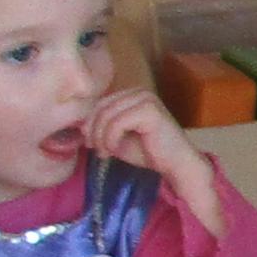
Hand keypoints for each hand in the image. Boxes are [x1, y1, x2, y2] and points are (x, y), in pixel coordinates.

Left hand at [84, 87, 222, 223]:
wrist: (176, 164)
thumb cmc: (149, 152)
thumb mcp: (117, 138)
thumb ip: (101, 128)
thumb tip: (81, 126)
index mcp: (132, 95)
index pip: (100, 103)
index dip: (90, 123)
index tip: (90, 144)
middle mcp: (139, 92)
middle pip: (101, 107)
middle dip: (93, 131)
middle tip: (96, 150)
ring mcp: (146, 99)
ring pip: (107, 114)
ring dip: (100, 137)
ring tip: (105, 153)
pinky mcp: (149, 110)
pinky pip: (117, 122)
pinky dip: (111, 139)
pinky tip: (114, 150)